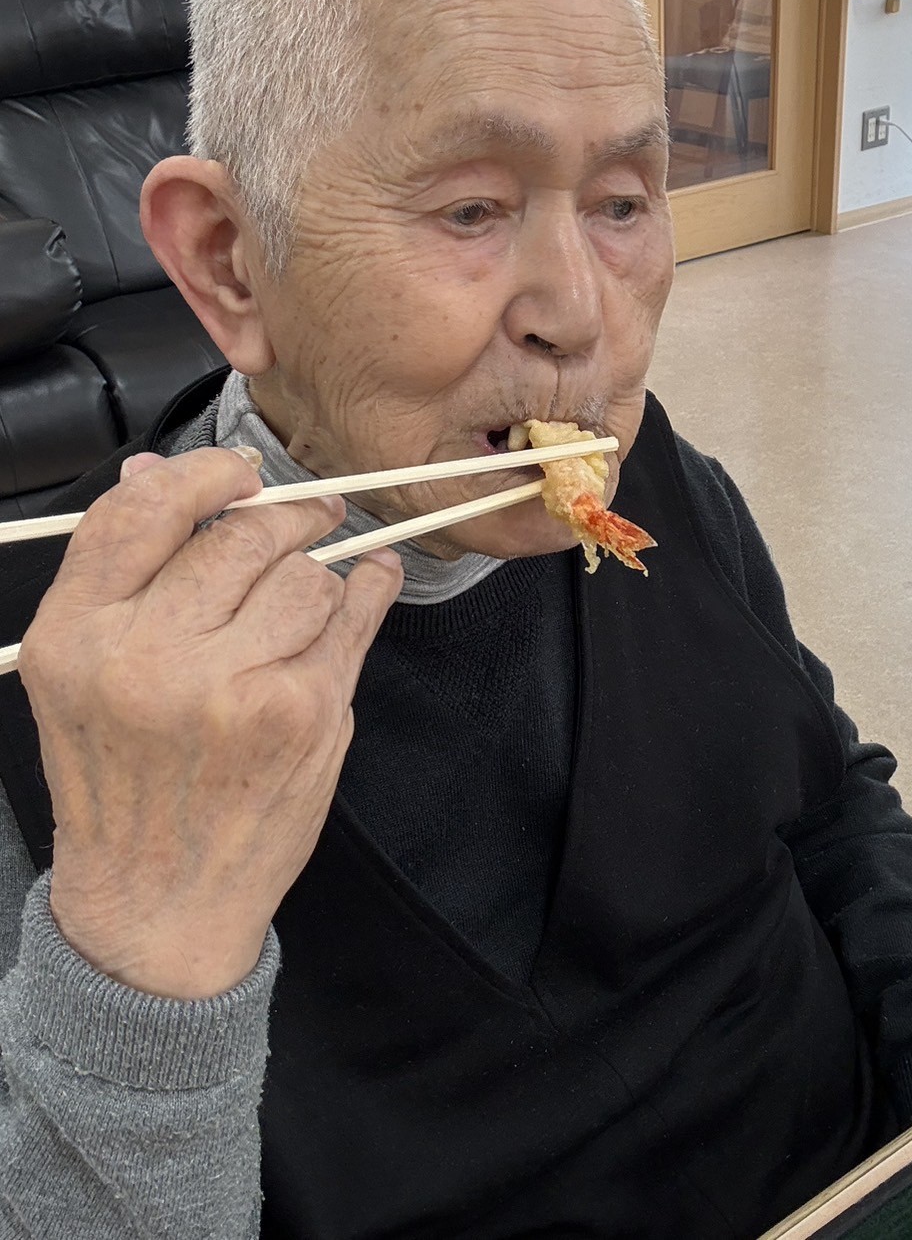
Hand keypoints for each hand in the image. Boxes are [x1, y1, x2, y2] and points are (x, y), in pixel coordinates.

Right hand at [18, 449, 402, 998]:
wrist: (157, 903)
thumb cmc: (123, 783)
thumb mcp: (82, 676)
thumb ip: (120, 572)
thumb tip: (155, 470)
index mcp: (77, 636)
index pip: (144, 512)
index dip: (202, 475)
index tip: (238, 474)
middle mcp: (147, 657)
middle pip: (242, 534)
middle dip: (285, 518)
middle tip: (306, 518)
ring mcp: (231, 686)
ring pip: (306, 573)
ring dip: (316, 577)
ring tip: (304, 607)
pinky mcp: (302, 713)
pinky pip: (354, 615)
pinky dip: (370, 592)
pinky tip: (371, 584)